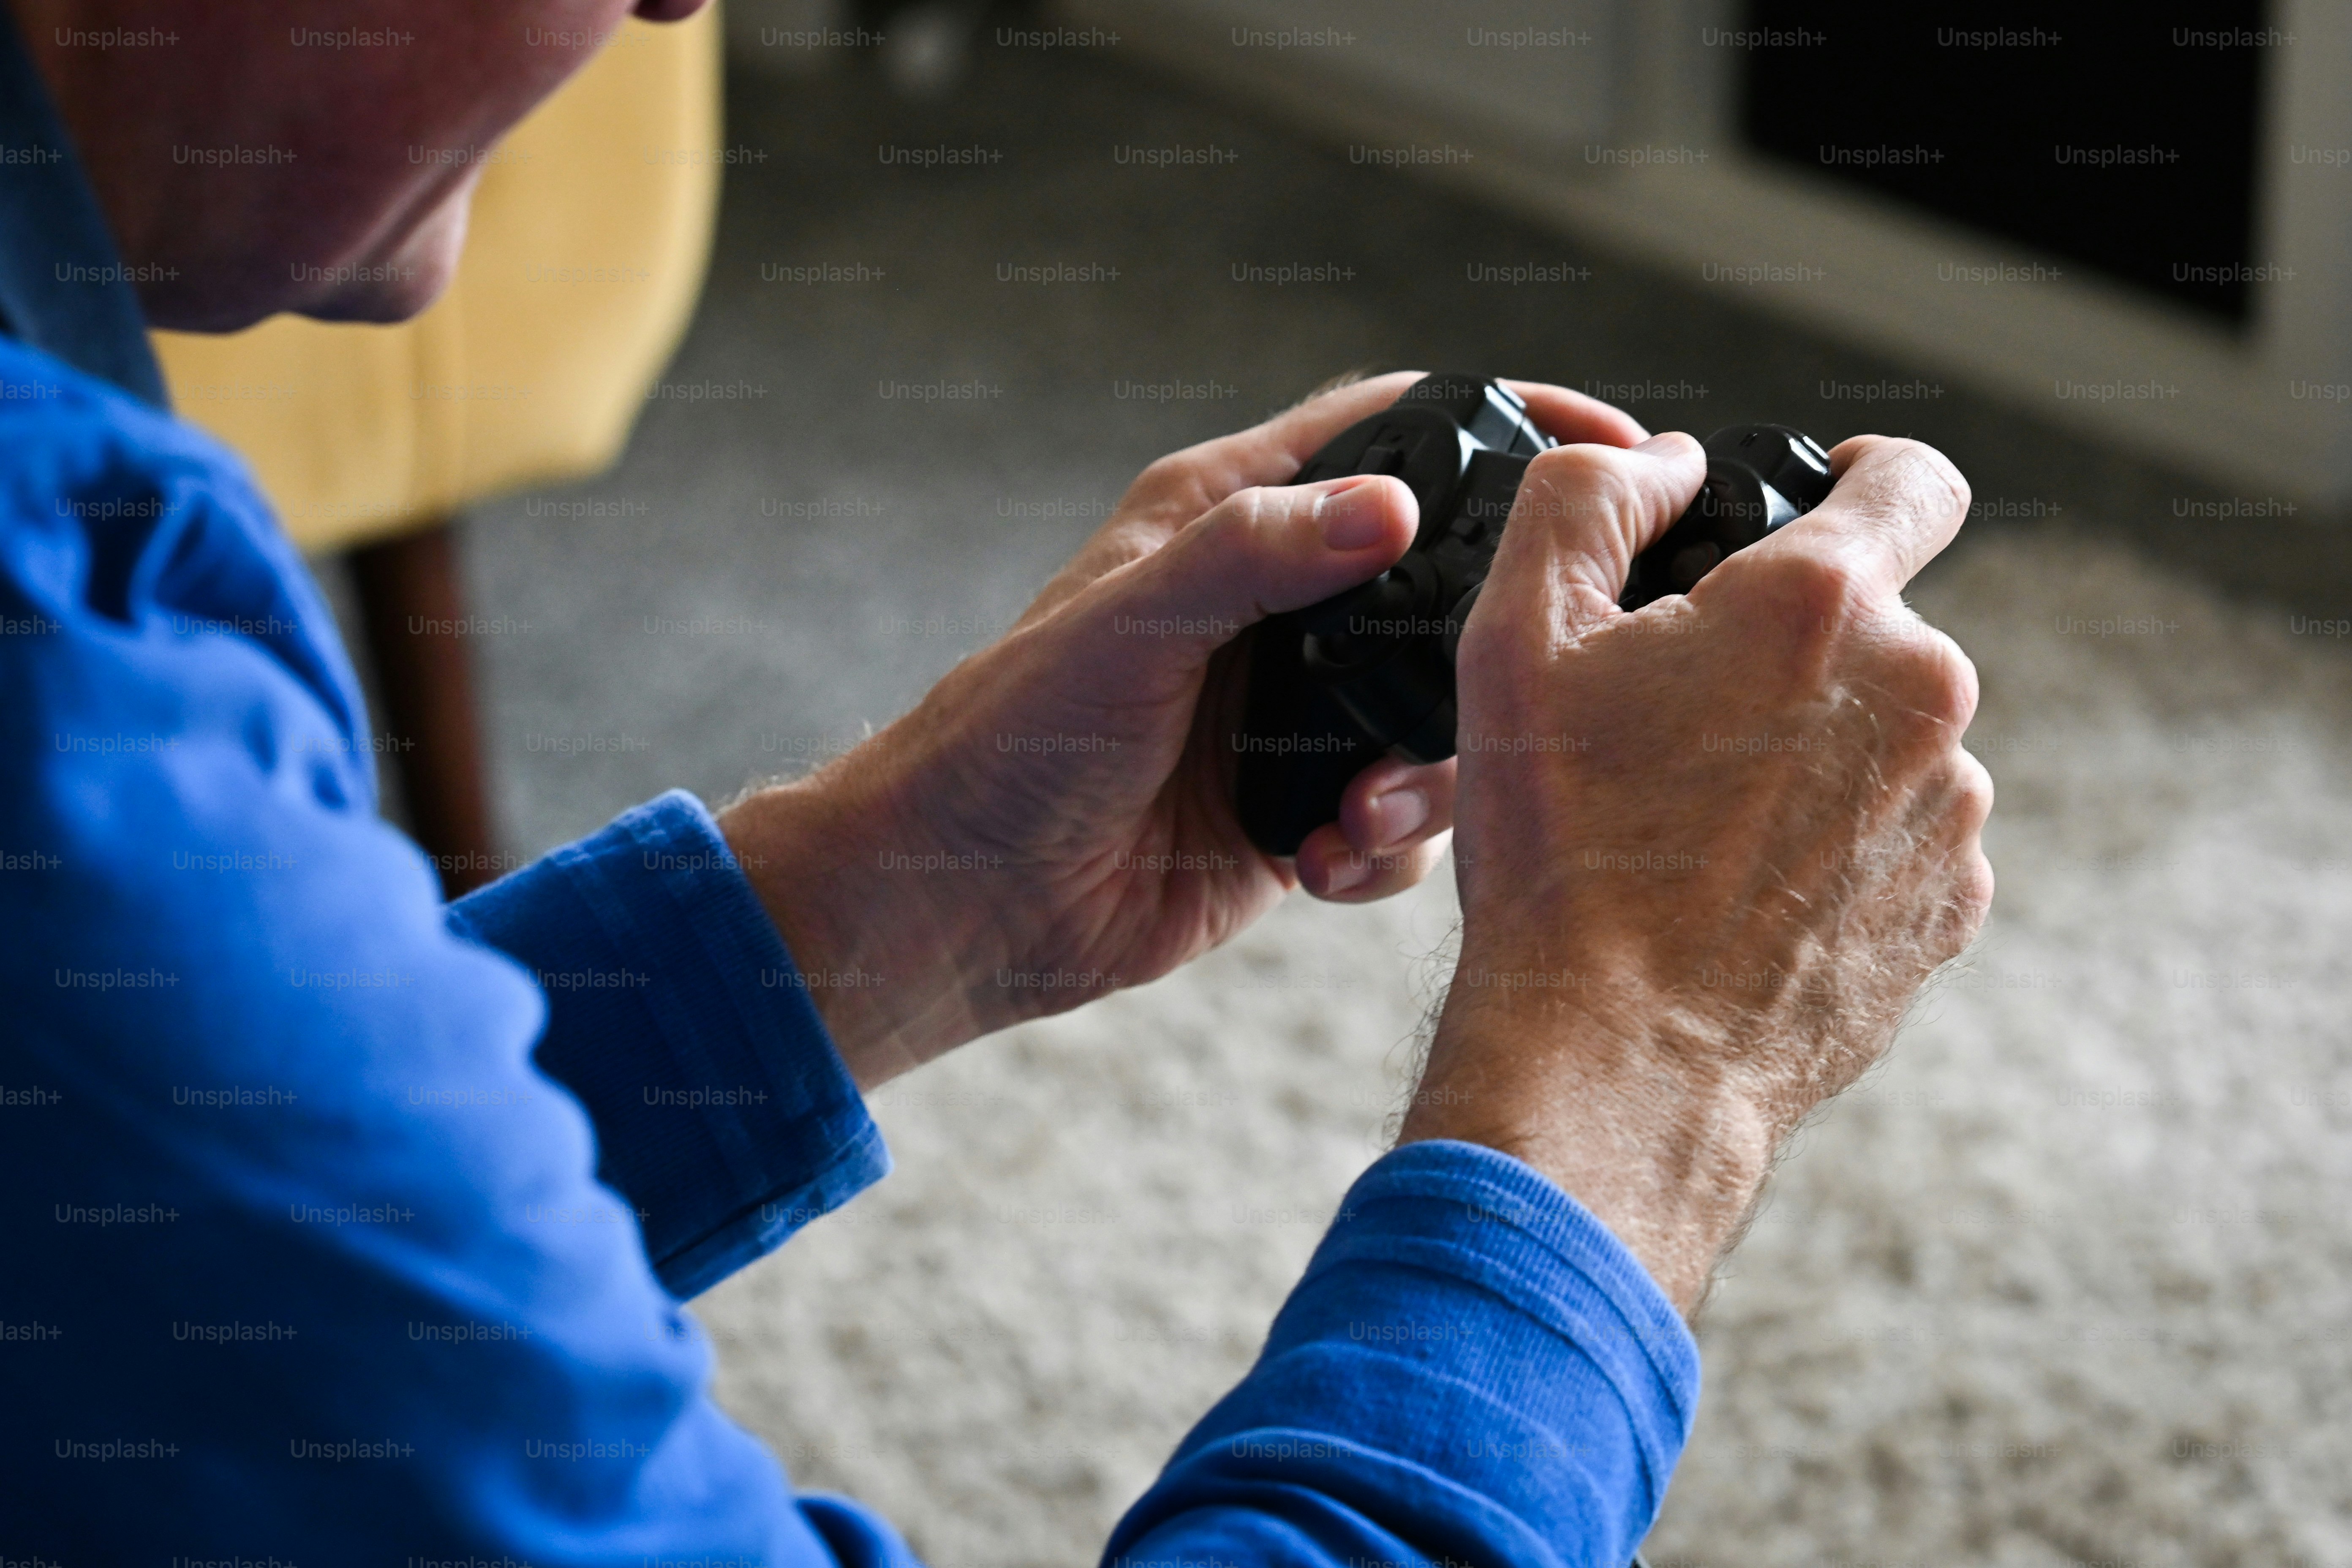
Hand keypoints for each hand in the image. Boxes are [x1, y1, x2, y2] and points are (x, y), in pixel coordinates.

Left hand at [719, 374, 1649, 1086]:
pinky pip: (1397, 820)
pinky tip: (1320, 867)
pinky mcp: (1298, 809)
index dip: (1509, 419)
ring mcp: (1294, 713)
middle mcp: (1278, 608)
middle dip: (1505, 626)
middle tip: (1569, 657)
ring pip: (1439, 714)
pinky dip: (1385, 848)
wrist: (967, 902)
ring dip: (1431, 772)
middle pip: (1446, 580)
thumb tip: (1391, 506)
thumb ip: (1255, 554)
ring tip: (1360, 815)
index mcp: (1232, 520)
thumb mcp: (1129, 622)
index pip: (1397, 428)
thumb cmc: (1012, 740)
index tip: (1618, 446)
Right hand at [1398, 432, 1991, 1314]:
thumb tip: (1663, 463)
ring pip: (1886, 736)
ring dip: (1814, 752)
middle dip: (1790, 652)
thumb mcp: (1514, 635)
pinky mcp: (1950, 906)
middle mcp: (1922, 695)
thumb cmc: (1559, 850)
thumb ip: (1584, 498)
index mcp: (1825, 607)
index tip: (1826, 499)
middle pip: (1876, 625)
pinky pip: (1898, 835)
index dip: (1867, 473)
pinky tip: (1741, 891)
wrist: (1615, 1056)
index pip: (1911, 479)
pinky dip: (1834, 844)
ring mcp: (1950, 810)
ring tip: (1699, 827)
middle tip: (1678, 722)